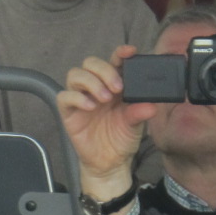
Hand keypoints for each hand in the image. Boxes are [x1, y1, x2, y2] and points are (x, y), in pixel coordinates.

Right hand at [56, 45, 155, 193]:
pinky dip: (77, 98)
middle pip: (91, 63)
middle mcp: (96, 86)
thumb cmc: (122, 139)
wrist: (110, 163)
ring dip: (90, 82)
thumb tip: (151, 105)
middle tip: (117, 87)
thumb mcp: (136, 124)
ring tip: (104, 99)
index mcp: (114, 84)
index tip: (129, 51)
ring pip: (75, 74)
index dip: (120, 53)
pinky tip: (90, 107)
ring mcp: (81, 97)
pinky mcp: (69, 112)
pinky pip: (64, 96)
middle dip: (104, 70)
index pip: (114, 61)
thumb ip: (140, 112)